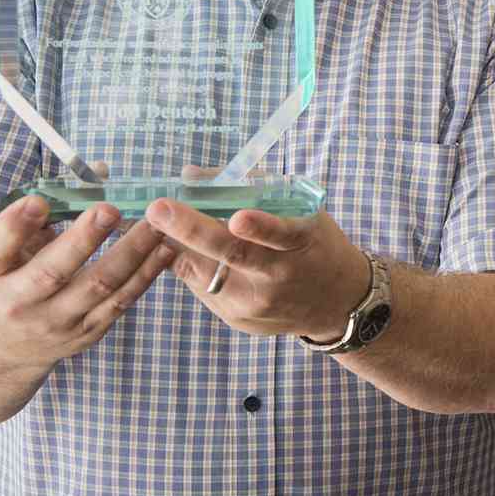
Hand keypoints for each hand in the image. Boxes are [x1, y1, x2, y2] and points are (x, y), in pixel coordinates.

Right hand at [0, 197, 174, 370]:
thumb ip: (33, 216)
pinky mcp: (87, 332)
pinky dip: (146, 274)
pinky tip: (164, 250)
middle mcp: (19, 303)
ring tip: (154, 225)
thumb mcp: (0, 252)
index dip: (15, 225)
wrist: (4, 347)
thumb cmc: (6, 283)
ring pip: (98, 287)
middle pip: (51, 272)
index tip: (38, 201)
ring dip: (131, 253)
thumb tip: (95, 174)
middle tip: (110, 209)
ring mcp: (56, 322)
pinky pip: (121, 302)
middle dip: (83, 239)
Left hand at [145, 200, 369, 339]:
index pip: (282, 233)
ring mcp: (256, 302)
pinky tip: (190, 250)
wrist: (335, 302)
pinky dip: (191, 262)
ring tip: (160, 222)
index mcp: (302, 241)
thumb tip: (190, 176)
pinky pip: (202, 285)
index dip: (260, 227)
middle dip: (192, 230)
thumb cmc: (313, 243)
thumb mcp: (301, 209)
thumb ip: (250, 187)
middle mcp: (280, 275)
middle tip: (158, 209)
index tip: (236, 217)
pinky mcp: (238, 319)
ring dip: (179, 244)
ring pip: (205, 271)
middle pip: (233, 254)